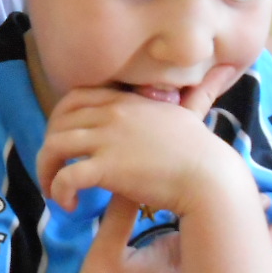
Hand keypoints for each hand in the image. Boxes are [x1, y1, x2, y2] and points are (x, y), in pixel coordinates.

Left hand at [39, 96, 240, 218]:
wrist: (210, 178)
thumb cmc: (203, 151)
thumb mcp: (191, 111)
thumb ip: (194, 92)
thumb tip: (225, 68)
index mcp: (125, 101)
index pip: (74, 98)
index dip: (59, 119)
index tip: (63, 141)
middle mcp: (112, 114)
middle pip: (57, 122)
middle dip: (49, 146)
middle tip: (54, 169)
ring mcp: (108, 139)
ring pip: (54, 146)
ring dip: (46, 169)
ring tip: (54, 190)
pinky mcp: (108, 168)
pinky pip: (66, 176)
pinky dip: (59, 190)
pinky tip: (69, 204)